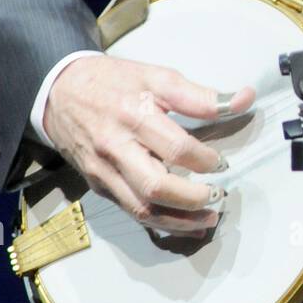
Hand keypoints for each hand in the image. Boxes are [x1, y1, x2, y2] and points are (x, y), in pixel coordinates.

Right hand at [43, 55, 254, 233]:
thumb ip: (201, 95)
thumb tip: (244, 99)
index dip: (205, 159)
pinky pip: (130, 212)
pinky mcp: (99, 185)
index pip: (175, 147)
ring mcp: (105, 171)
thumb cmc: (114, 82)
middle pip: (155, 186)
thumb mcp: (157, 76)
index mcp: (134, 115)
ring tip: (209, 219)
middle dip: (192, 199)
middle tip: (218, 195)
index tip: (223, 162)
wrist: (58, 92)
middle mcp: (117, 148)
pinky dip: (160, 223)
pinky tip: (185, 225)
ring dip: (180, 221)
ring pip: (141, 208)